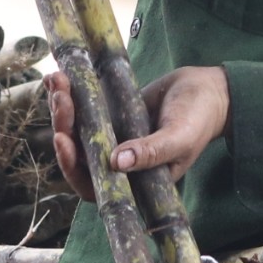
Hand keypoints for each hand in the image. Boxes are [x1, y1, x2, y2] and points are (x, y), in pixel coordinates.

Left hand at [48, 66, 230, 201]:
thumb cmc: (199, 119)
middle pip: (77, 155)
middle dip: (64, 128)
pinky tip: (56, 76)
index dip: (73, 167)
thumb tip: (118, 162)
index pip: (94, 186)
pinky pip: (82, 109)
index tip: (64, 140)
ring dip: (62, 109)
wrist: (206, 89)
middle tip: (62, 99)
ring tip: (58, 80)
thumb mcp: (180, 136)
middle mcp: (117, 163)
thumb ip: (152, 151)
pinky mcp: (109, 114)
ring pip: (75, 131)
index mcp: (135, 180)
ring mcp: (111, 137)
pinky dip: (68, 94)